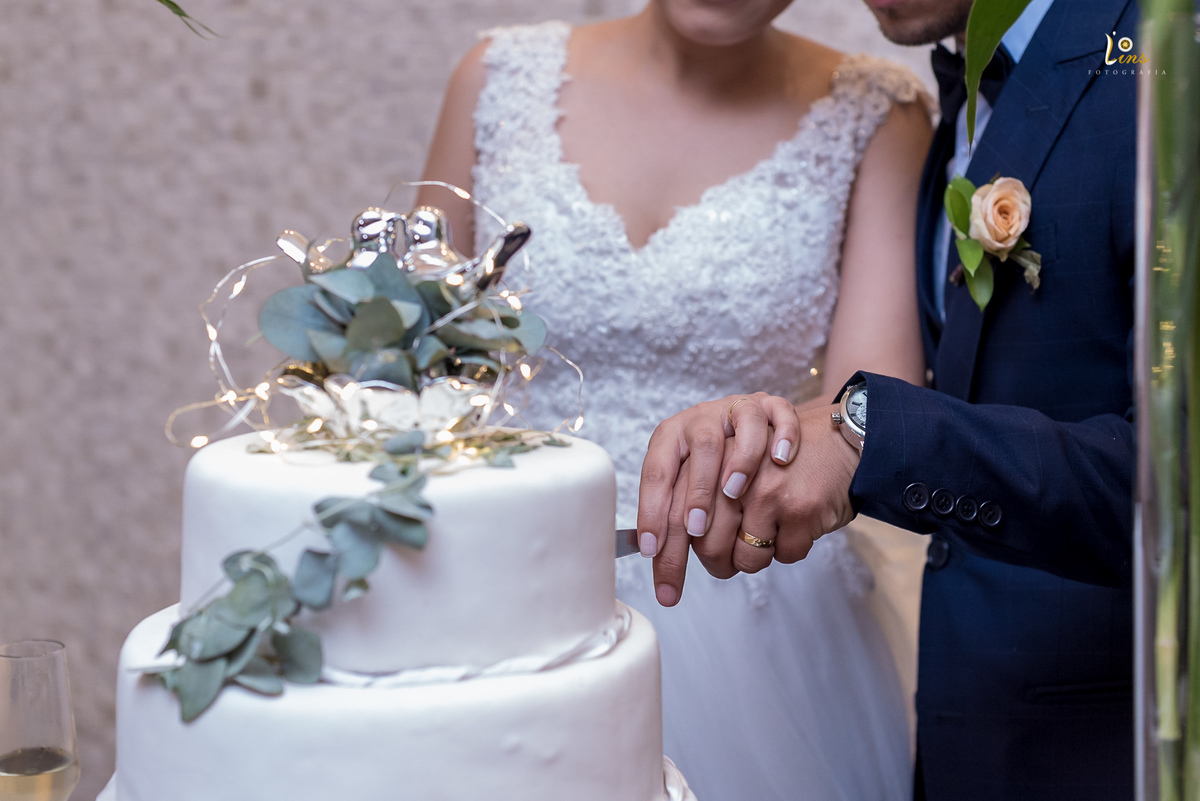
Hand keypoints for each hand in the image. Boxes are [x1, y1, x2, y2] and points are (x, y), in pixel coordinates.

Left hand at [651, 403, 861, 605]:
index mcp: (705, 457)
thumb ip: (691, 494)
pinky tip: (792, 524)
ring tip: (764, 532)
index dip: (666, 557)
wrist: (834, 440)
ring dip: (753, 558)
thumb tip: (661, 550)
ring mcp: (766, 489)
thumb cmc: (771, 459)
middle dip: (716, 566)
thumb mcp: (725, 460)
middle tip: (724, 566)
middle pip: (706, 543)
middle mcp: (731, 469)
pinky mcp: (799, 507)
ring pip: (744, 557)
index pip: (673, 514)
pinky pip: (782, 556)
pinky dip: (787, 549)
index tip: (664, 591)